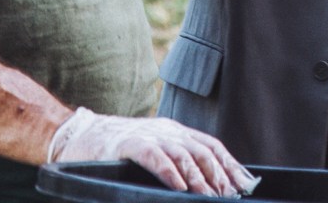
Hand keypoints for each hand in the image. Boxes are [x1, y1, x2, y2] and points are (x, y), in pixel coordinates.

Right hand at [50, 108, 259, 197]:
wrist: (82, 136)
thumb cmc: (120, 150)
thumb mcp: (155, 149)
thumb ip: (179, 162)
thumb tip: (208, 186)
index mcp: (175, 131)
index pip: (211, 146)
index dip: (230, 165)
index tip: (245, 185)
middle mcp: (166, 130)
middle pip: (202, 151)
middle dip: (219, 175)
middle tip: (228, 196)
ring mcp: (149, 136)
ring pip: (182, 154)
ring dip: (199, 178)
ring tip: (209, 197)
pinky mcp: (130, 145)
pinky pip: (154, 158)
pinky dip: (170, 173)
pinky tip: (180, 188)